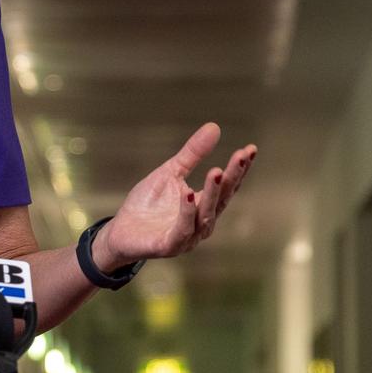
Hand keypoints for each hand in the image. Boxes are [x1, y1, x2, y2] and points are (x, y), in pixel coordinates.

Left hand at [94, 122, 256, 267]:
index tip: (250, 149)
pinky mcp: (170, 245)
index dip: (239, 169)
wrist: (121, 231)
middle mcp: (202, 222)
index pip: (227, 186)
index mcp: (204, 205)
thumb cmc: (148, 204)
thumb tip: (214, 127)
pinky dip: (187, 212)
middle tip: (241, 156)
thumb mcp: (170, 172)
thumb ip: (192, 154)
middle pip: (222, 199)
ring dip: (213, 193)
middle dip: (232, 177)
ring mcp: (189, 236)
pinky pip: (183, 229)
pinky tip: (189, 193)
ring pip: (206, 215)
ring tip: (217, 171)